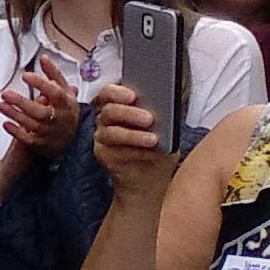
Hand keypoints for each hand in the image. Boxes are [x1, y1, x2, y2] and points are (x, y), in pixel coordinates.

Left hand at [0, 57, 80, 158]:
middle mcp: (60, 119)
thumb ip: (54, 75)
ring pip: (32, 124)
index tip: (26, 76)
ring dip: (15, 114)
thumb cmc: (65, 111)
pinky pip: (28, 140)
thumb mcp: (65, 92)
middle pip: (41, 111)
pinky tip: (6, 123)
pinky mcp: (41, 145)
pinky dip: (16, 131)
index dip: (41, 84)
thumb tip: (44, 58)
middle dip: (22, 102)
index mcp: (67, 104)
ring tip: (1, 105)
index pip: (55, 93)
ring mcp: (50, 133)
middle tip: (6, 93)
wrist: (70, 141)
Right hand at [92, 84, 174, 198]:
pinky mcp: (103, 155)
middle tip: (149, 119)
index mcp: (119, 105)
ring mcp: (103, 137)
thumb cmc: (158, 147)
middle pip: (109, 111)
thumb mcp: (166, 126)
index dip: (118, 92)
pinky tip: (151, 152)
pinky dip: (136, 151)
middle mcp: (106, 120)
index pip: (109, 92)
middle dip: (129, 113)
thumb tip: (164, 104)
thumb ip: (161, 113)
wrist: (151, 178)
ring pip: (111, 132)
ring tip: (154, 139)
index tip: (133, 95)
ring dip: (133, 135)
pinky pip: (116, 152)